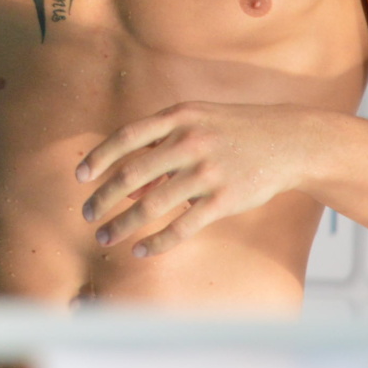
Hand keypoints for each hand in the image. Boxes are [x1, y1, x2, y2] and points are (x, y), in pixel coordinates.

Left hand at [76, 101, 310, 257]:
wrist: (287, 141)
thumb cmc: (234, 132)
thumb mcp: (198, 124)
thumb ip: (162, 148)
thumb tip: (127, 189)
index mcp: (180, 117)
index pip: (127, 137)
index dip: (99, 157)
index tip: (80, 176)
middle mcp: (190, 142)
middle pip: (133, 174)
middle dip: (104, 197)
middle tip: (87, 214)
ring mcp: (207, 171)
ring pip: (152, 205)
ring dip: (123, 224)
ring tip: (105, 236)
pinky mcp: (224, 199)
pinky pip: (182, 226)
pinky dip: (157, 242)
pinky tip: (141, 250)